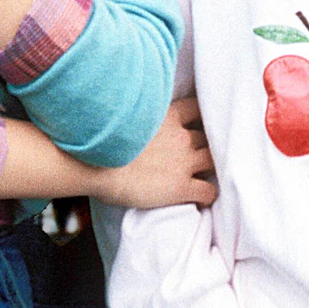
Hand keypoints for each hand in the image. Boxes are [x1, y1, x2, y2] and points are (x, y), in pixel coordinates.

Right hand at [93, 97, 216, 208]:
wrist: (94, 167)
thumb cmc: (102, 144)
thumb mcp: (127, 120)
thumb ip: (144, 119)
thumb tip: (141, 123)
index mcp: (166, 117)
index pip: (196, 107)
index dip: (200, 117)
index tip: (196, 124)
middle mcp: (180, 137)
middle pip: (209, 136)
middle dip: (207, 144)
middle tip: (199, 154)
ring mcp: (183, 162)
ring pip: (214, 162)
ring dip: (211, 169)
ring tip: (203, 176)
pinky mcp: (181, 187)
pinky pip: (209, 191)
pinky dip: (208, 196)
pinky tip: (199, 200)